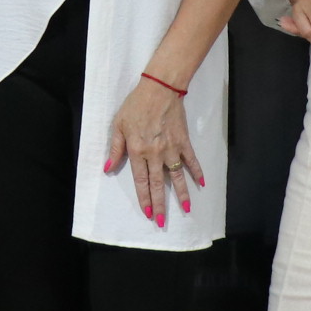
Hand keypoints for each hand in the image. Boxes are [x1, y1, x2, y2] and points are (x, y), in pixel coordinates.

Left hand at [106, 76, 203, 229]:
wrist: (159, 89)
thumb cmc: (135, 105)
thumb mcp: (118, 125)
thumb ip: (115, 148)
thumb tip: (108, 168)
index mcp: (138, 151)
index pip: (141, 180)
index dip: (144, 198)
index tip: (147, 212)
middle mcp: (155, 154)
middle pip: (158, 184)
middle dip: (160, 205)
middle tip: (161, 222)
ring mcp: (171, 148)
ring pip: (177, 176)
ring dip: (182, 194)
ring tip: (186, 210)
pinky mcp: (183, 141)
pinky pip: (191, 160)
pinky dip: (197, 172)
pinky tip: (202, 184)